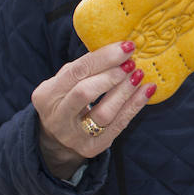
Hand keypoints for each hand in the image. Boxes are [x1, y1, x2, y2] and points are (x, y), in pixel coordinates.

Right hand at [31, 41, 153, 179]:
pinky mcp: (92, 147)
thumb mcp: (65, 82)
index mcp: (46, 95)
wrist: (58, 138)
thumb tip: (118, 47)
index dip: (102, 58)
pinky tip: (147, 90)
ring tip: (139, 75)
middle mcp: (57, 116)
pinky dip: (134, 106)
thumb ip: (84, 67)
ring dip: (124, 91)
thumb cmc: (67, 99)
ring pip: (103, 113)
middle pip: (85, 92)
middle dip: (111, 76)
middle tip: (131, 63)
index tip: (125, 47)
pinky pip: (118, 125)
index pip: (76, 72)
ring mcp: (74, 135)